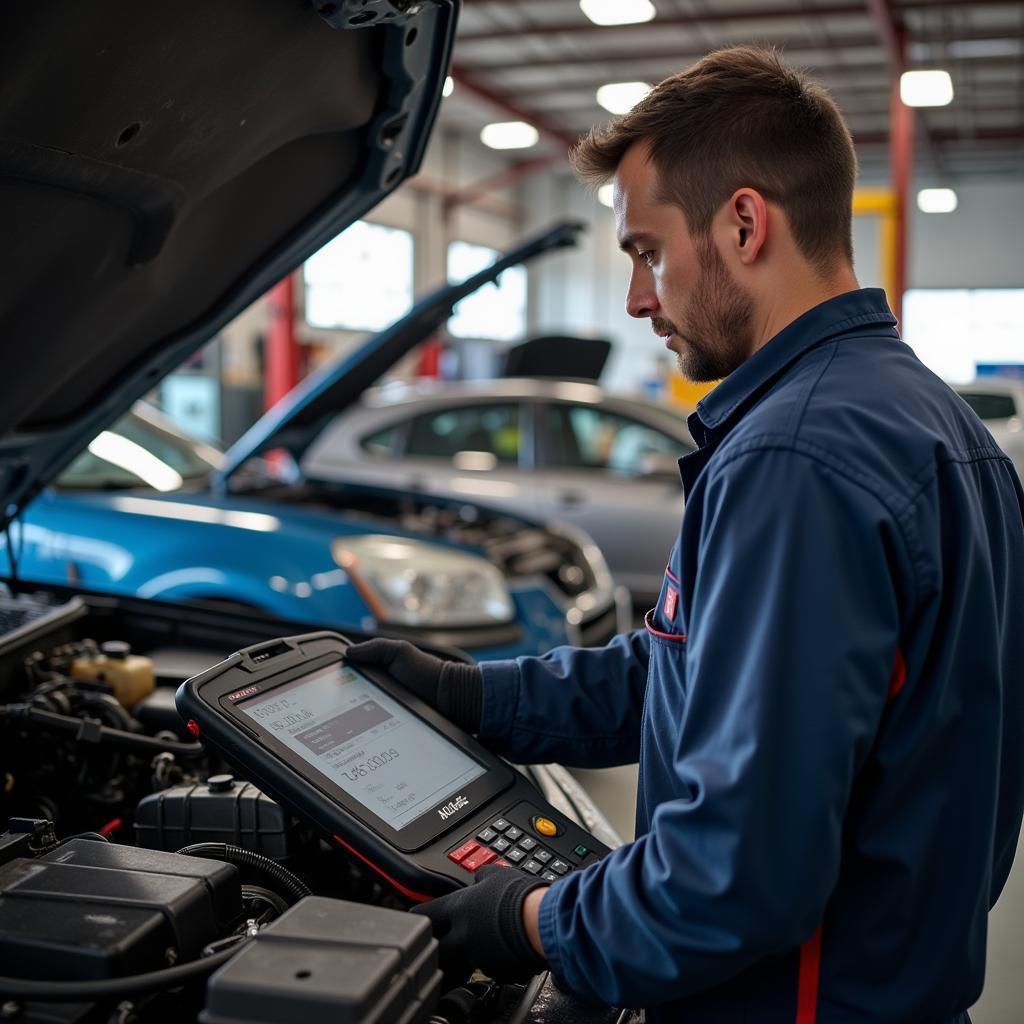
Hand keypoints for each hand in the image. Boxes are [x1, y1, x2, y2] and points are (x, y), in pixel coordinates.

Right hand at [344, 638, 482, 732]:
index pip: (347, 680)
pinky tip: (358, 743)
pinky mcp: (390, 732)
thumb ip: (376, 648)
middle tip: (331, 714)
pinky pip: (373, 737)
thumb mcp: (401, 652)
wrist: (452, 700)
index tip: (324, 689)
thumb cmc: (428, 673)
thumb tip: (348, 652)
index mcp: (376, 675)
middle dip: (338, 710)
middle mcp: (377, 695)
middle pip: (348, 704)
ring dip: (351, 727)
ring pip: (358, 724)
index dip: (335, 684)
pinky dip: (365, 739)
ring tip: (342, 731)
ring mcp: (382, 715)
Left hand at [411, 865, 547, 982]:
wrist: (545, 922)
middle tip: (449, 939)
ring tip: (488, 942)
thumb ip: (482, 877)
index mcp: (459, 908)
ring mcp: (479, 956)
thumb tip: (479, 877)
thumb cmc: (523, 897)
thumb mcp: (497, 875)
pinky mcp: (497, 973)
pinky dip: (495, 962)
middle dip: (441, 944)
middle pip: (437, 947)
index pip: (424, 914)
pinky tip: (506, 951)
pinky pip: (490, 969)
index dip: (419, 917)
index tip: (419, 919)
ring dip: (471, 953)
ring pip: (465, 959)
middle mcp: (463, 935)